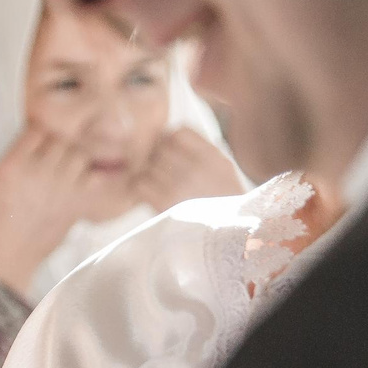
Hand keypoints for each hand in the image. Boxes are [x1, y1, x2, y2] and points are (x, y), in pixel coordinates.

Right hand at [0, 126, 109, 294]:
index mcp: (12, 164)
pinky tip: (80, 183)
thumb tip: (40, 141)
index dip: (41, 133)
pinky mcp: (74, 204)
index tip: (41, 140)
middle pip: (62, 139)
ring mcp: (59, 187)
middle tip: (55, 157)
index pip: (37, 130)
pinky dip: (89, 178)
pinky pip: (92, 179)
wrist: (3, 258)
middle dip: (60, 145)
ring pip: (80, 156)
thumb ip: (16, 158)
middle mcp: (37, 171)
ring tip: (66, 171)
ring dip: (76, 159)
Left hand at [130, 127, 245, 210]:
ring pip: (147, 164)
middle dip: (154, 154)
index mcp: (212, 157)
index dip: (168, 138)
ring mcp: (180, 186)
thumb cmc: (223, 201)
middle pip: (159, 146)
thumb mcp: (223, 169)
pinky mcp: (165, 204)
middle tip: (155, 166)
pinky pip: (140, 184)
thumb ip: (202, 149)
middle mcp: (196, 168)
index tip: (166, 148)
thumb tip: (171, 132)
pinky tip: (149, 193)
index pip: (179, 131)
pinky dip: (140, 187)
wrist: (228, 235)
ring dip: (145, 171)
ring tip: (153, 181)